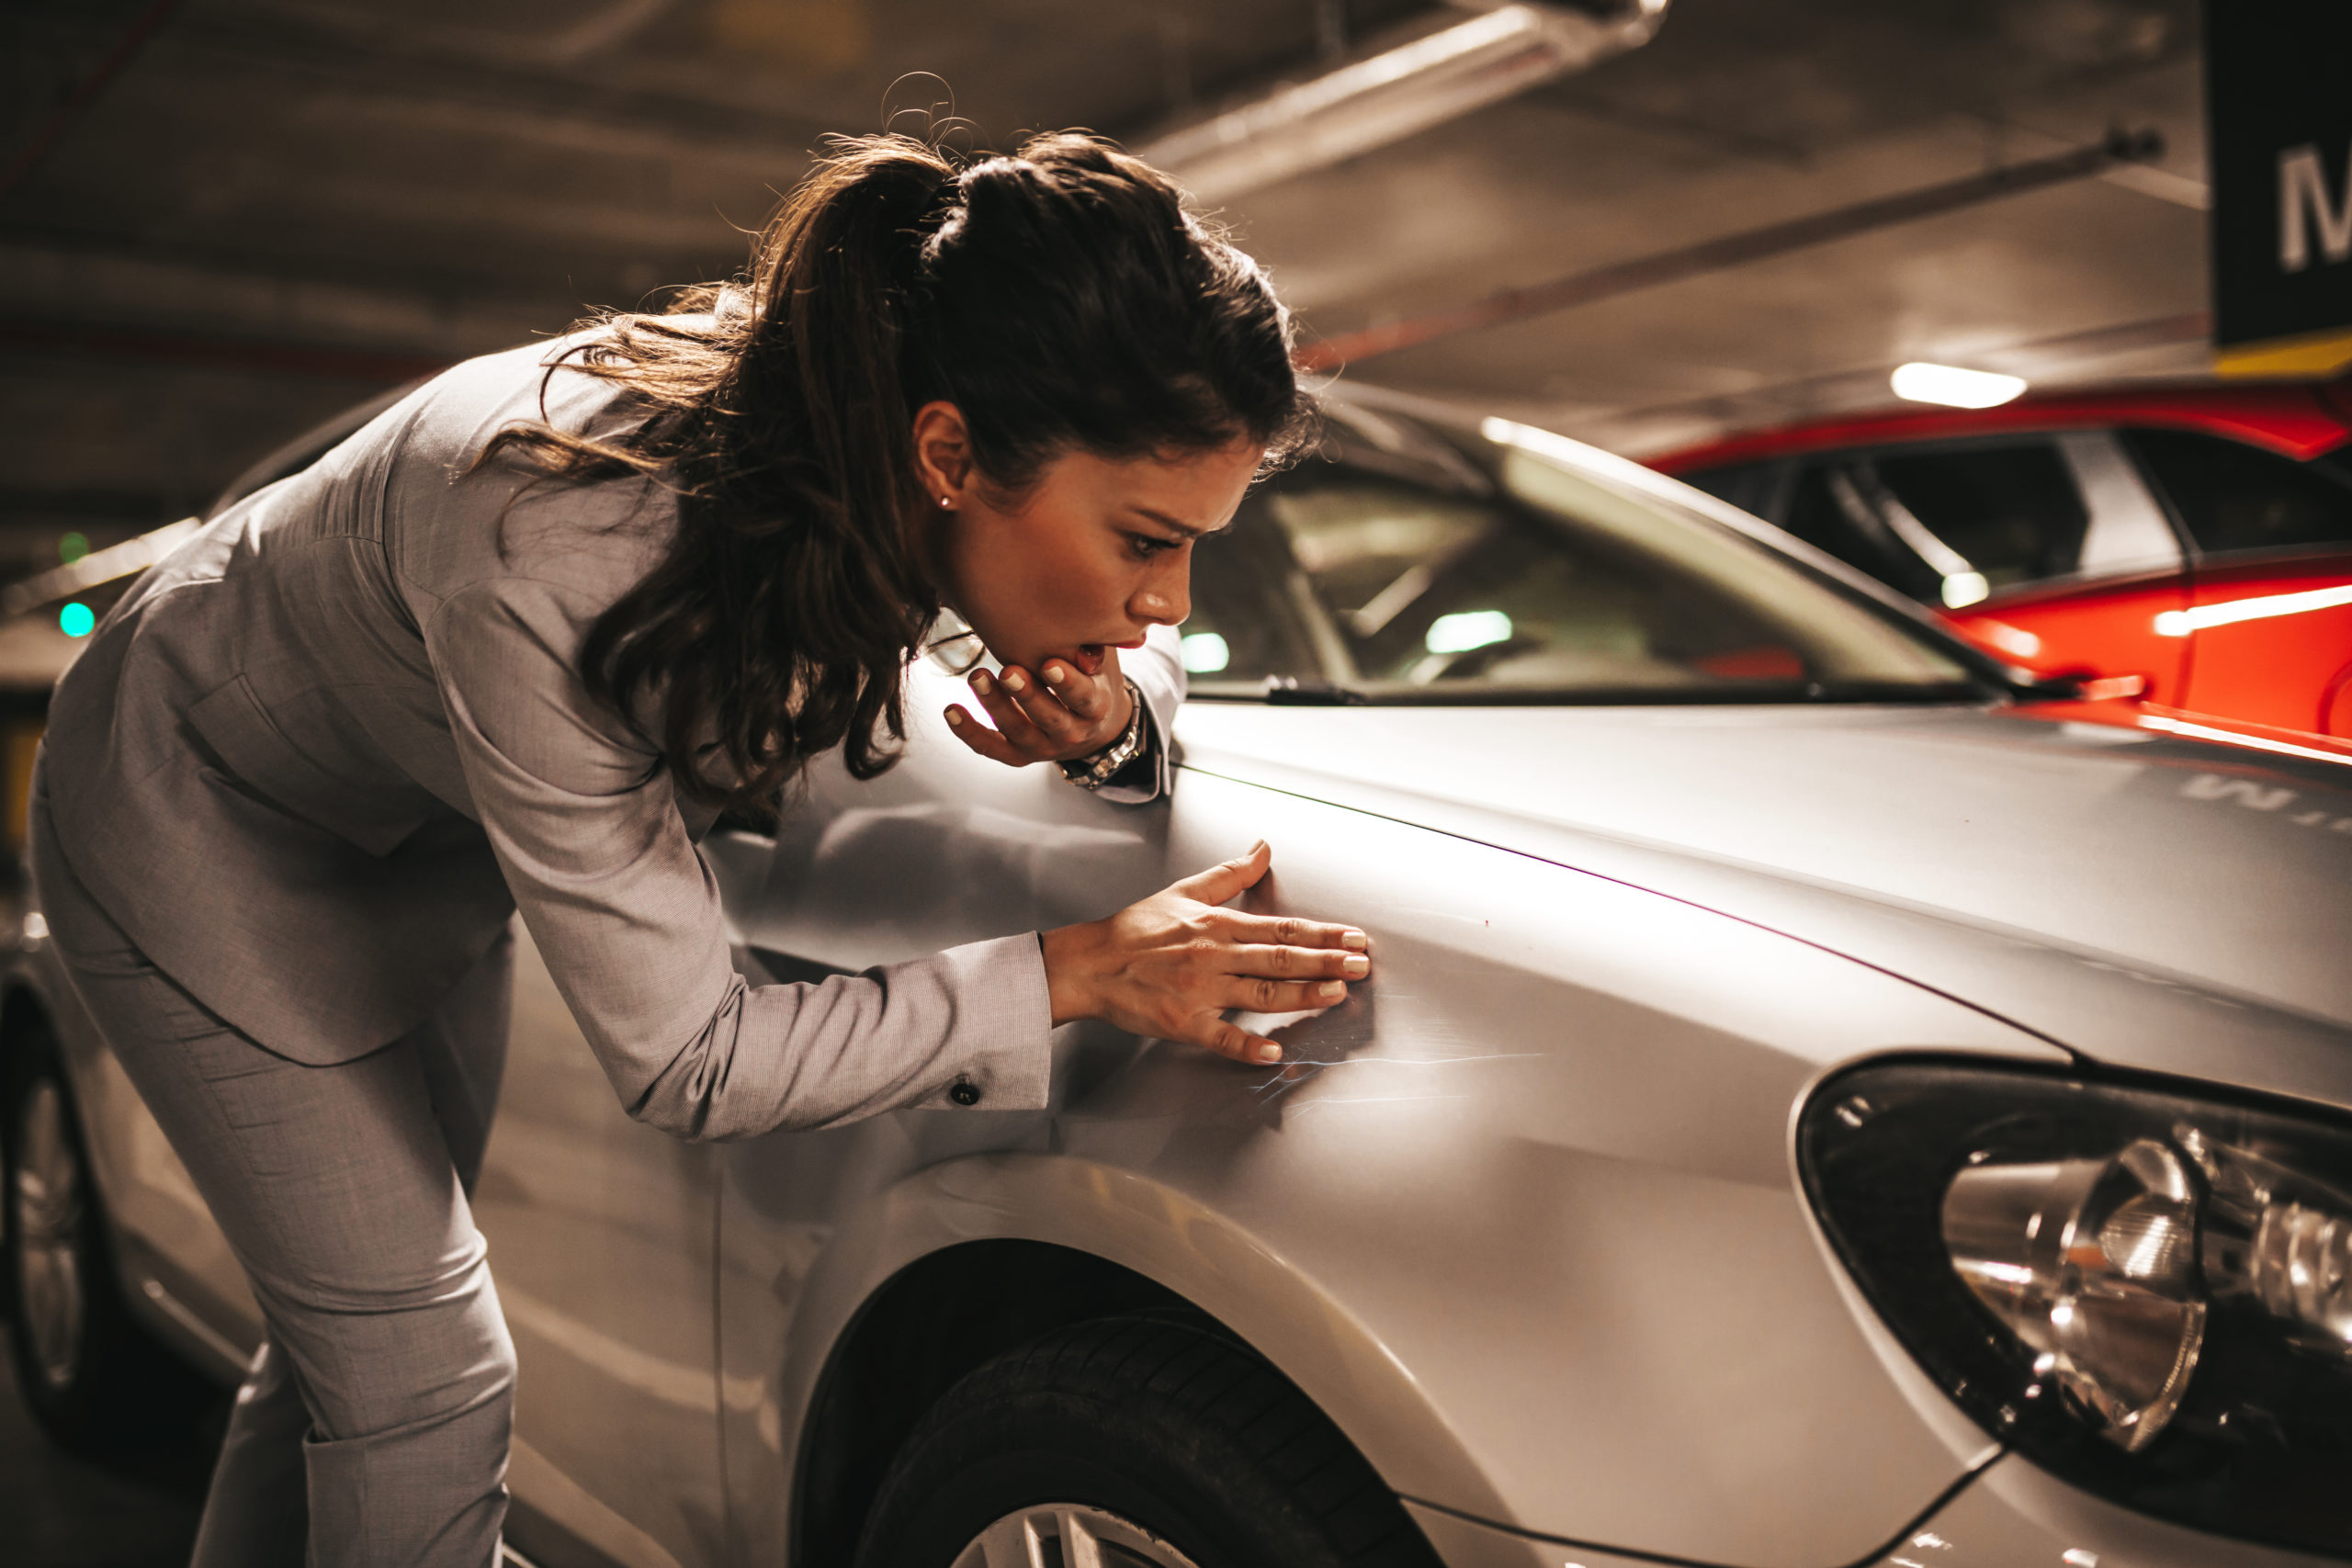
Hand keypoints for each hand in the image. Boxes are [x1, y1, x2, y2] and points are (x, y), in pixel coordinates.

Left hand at [945, 650, 1131, 767]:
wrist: (1089, 726)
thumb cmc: (1090, 680)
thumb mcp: (1100, 665)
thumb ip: (1092, 652)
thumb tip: (1084, 648)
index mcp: (1094, 708)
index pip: (1083, 698)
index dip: (1067, 683)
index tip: (1049, 663)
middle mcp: (1070, 733)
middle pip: (1048, 718)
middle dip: (1027, 695)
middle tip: (1007, 671)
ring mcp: (1042, 747)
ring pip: (1017, 731)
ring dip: (995, 705)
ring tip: (977, 677)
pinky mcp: (1018, 755)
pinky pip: (991, 747)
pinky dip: (969, 732)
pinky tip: (951, 711)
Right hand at [1041, 841, 1369, 1064]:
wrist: (1090, 962)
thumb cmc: (1136, 930)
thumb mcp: (1185, 891)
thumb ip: (1230, 872)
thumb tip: (1264, 848)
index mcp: (1218, 924)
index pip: (1281, 928)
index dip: (1322, 934)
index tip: (1353, 937)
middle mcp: (1214, 956)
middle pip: (1280, 959)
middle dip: (1325, 962)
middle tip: (1360, 966)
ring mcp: (1200, 991)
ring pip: (1260, 993)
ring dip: (1302, 995)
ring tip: (1335, 995)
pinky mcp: (1183, 1021)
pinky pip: (1220, 1036)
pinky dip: (1247, 1045)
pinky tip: (1274, 1051)